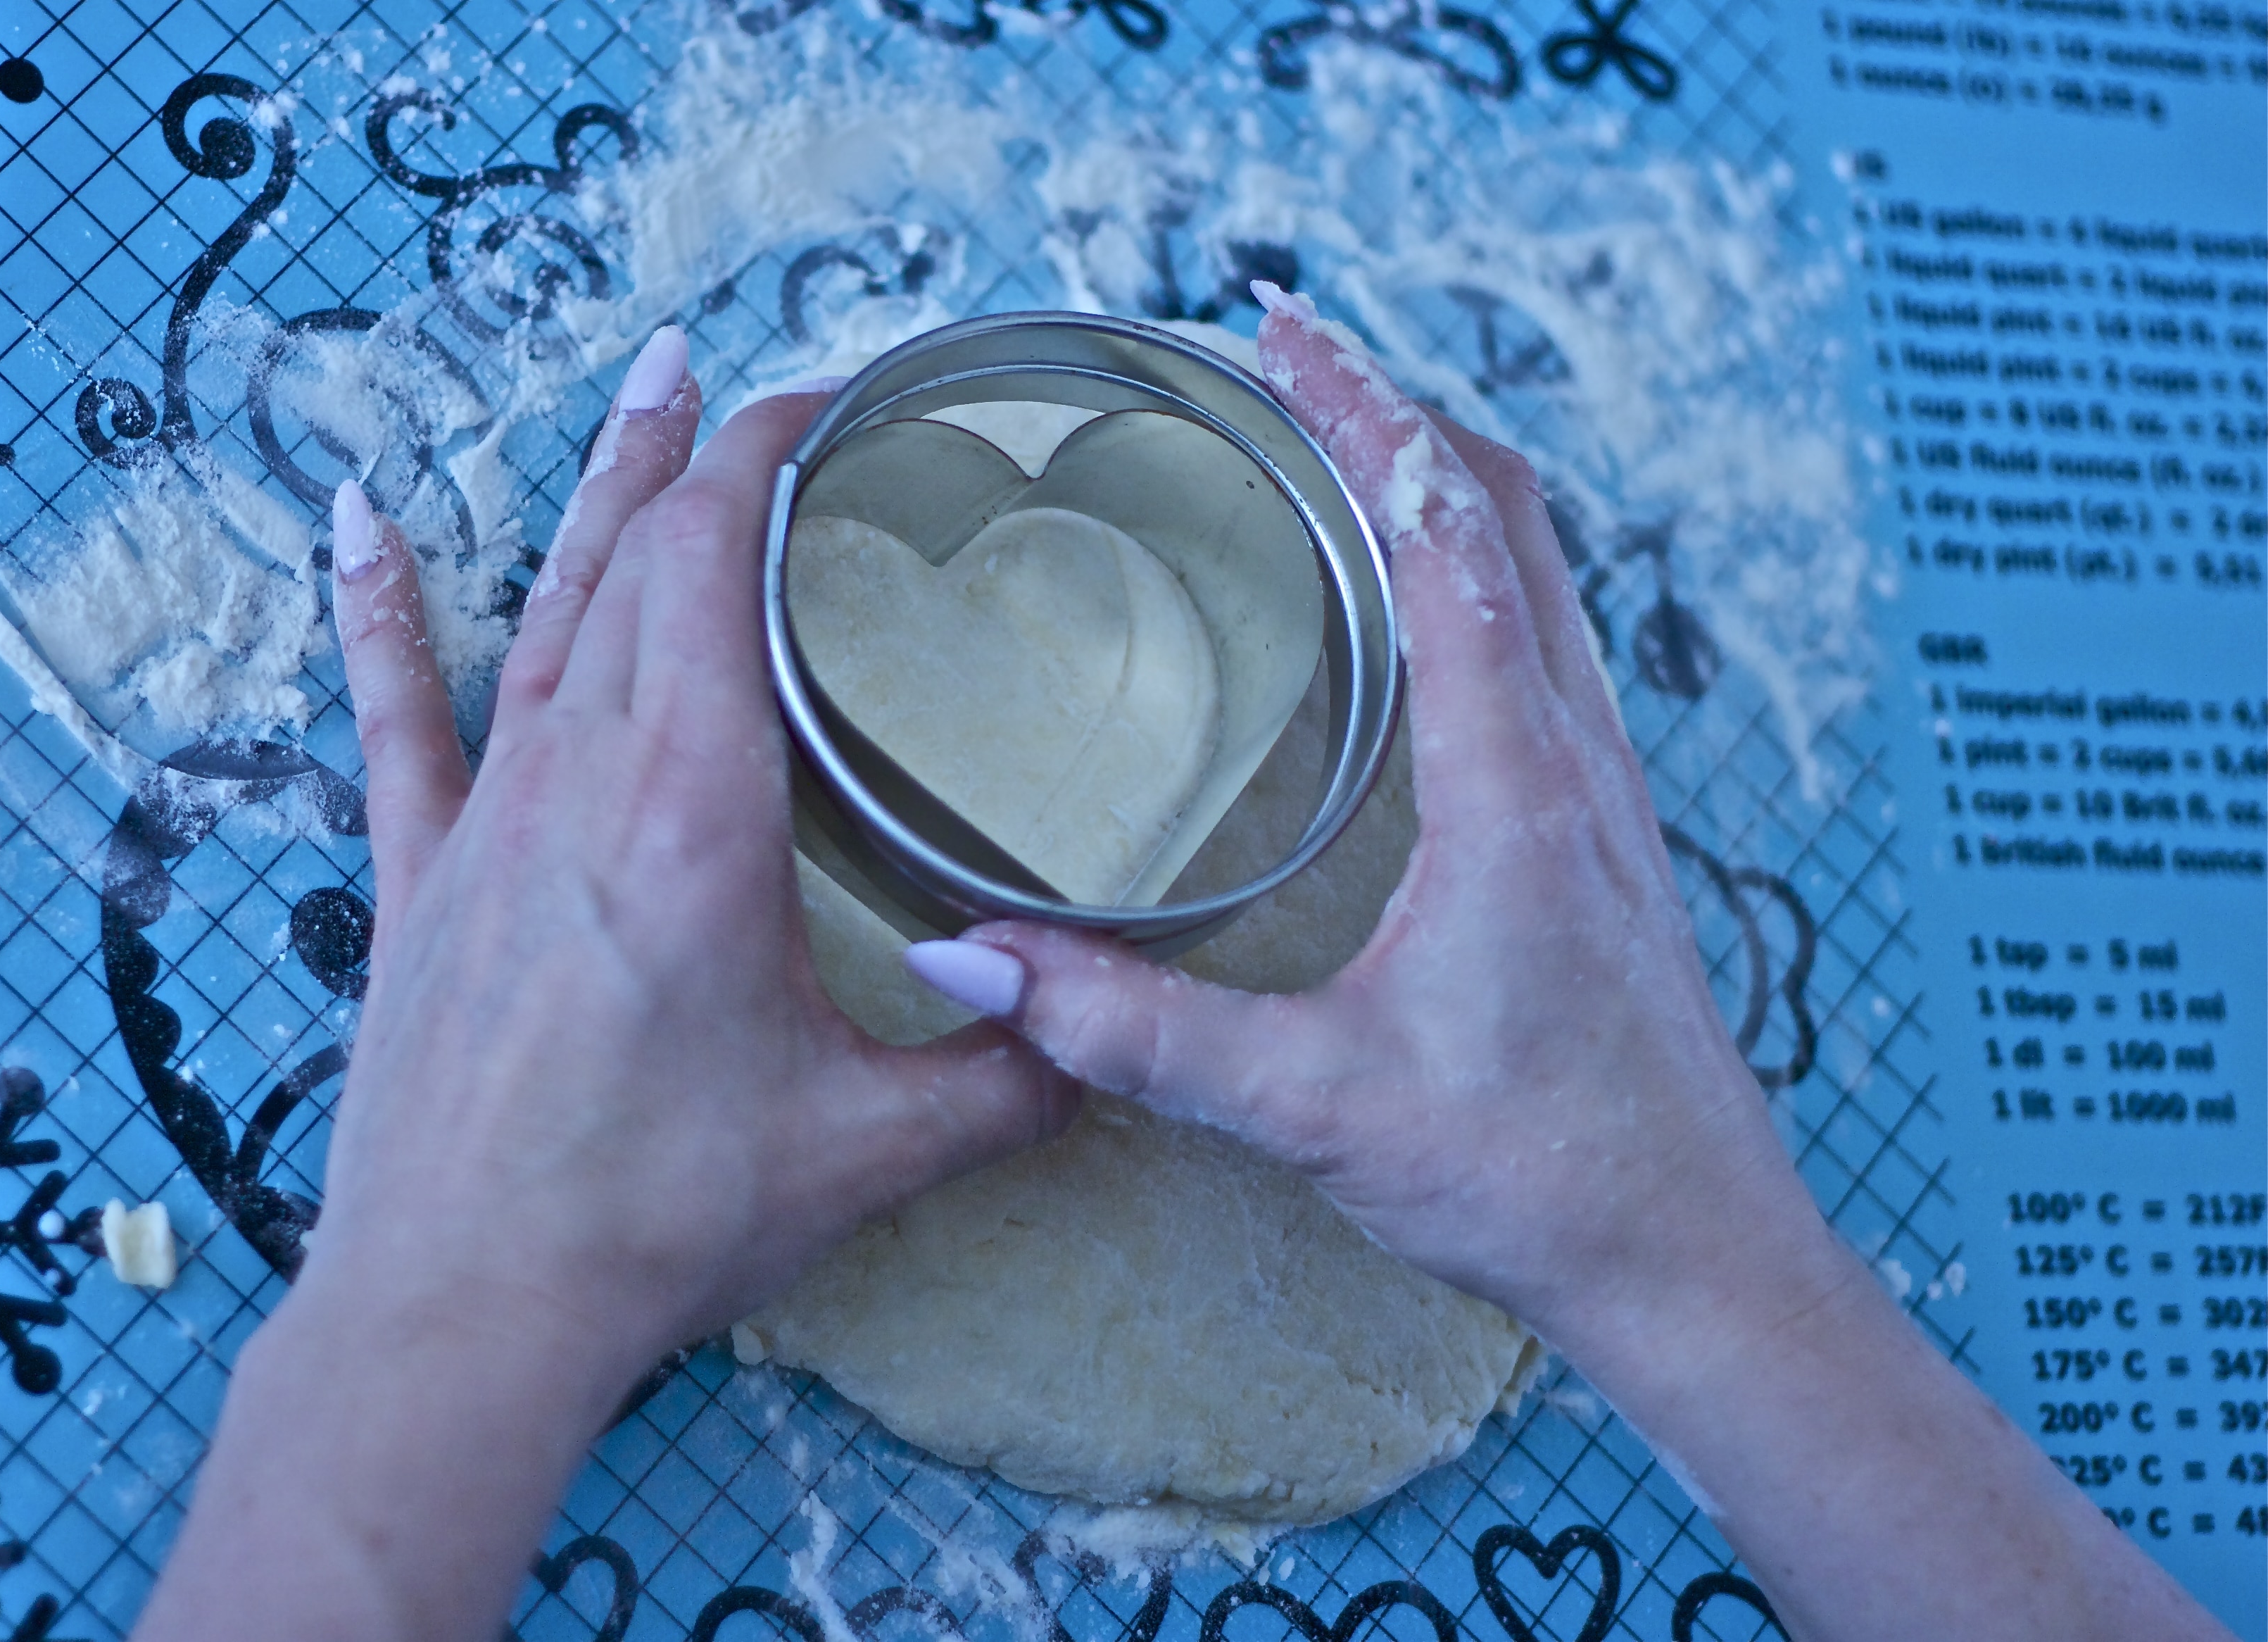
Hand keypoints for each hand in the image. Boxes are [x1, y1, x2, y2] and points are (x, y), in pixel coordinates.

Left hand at [137, 330, 1073, 1641]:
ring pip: (546, 612)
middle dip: (706, 451)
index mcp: (694, 804)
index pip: (718, 560)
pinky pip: (397, 719)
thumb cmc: (657, 1216)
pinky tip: (355, 520)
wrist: (463, 1310)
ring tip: (641, 387)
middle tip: (758, 383)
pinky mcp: (422, 882)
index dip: (773, 452)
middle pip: (640, 559)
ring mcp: (487, 821)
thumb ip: (1010, 1080)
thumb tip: (1112, 1041)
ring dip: (599, 494)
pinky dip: (379, 614)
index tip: (840, 401)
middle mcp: (579, 776)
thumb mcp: (870, 1147)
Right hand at [908, 294, 1823, 1347]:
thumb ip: (1139, 1033)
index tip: (1276, 324)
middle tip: (1286, 354)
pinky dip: (1479, 561)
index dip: (1360, 410)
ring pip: (1544, 566)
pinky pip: (1550, 634)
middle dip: (1398, 407)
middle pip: (1508, 511)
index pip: (1441, 534)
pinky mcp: (1605, 828)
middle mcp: (1575, 753)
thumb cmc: (1539, 1174)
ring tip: (1340, 437)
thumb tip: (973, 967)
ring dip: (1448, 475)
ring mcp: (1606, 785)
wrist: (1695, 1253)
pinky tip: (1416, 605)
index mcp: (1513, 780)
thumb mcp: (1317, 1103)